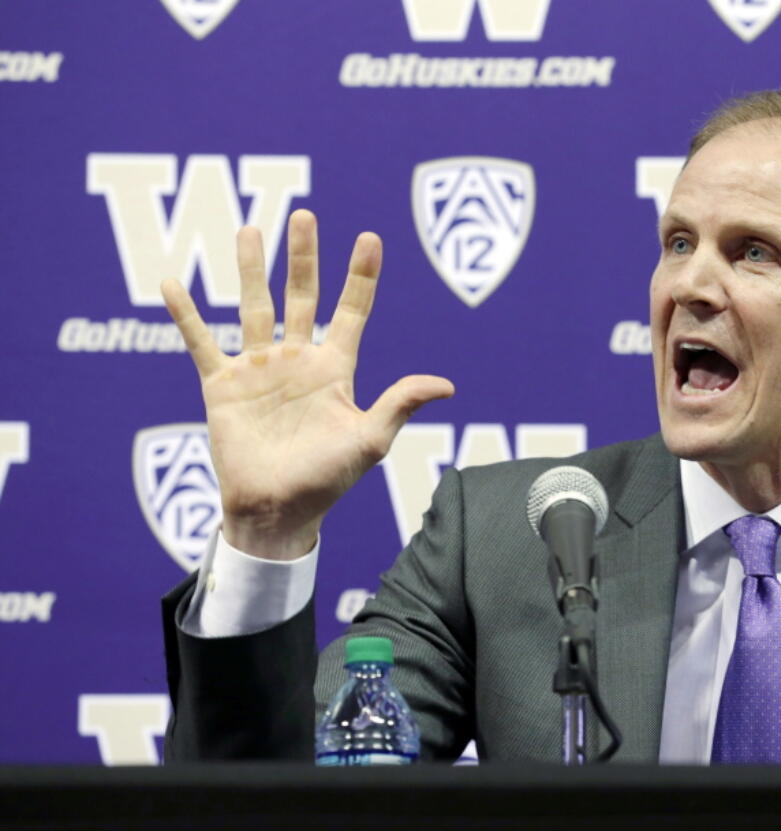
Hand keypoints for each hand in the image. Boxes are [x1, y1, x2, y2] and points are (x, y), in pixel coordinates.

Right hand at [161, 210, 454, 559]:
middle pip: (301, 296)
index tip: (370, 238)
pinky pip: (201, 343)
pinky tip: (171, 283)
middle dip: (303, 257)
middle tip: (304, 215)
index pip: (352, 311)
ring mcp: (259, 370)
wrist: (278, 512)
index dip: (361, 276)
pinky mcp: (223, 387)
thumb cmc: (328, 481)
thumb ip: (400, 404)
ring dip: (249, 269)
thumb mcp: (370, 440)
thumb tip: (447, 384)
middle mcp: (297, 360)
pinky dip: (186, 315)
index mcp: (335, 369)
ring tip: (248, 229)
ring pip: (254, 307)